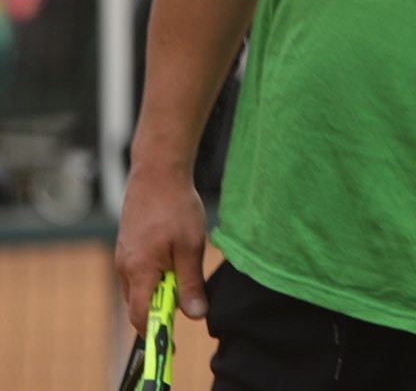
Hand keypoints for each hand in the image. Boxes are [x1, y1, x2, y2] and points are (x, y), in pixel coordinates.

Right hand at [114, 164, 209, 331]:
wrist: (158, 172)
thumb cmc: (177, 206)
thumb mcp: (191, 247)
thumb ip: (190, 282)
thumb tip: (194, 314)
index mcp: (139, 271)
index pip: (140, 315)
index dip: (155, 331)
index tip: (172, 342)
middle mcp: (124, 267)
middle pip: (139, 303)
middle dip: (161, 308)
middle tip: (188, 300)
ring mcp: (123, 255)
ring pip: (139, 286)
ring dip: (161, 288)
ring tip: (185, 268)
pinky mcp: (127, 245)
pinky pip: (138, 271)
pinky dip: (155, 274)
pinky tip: (174, 256)